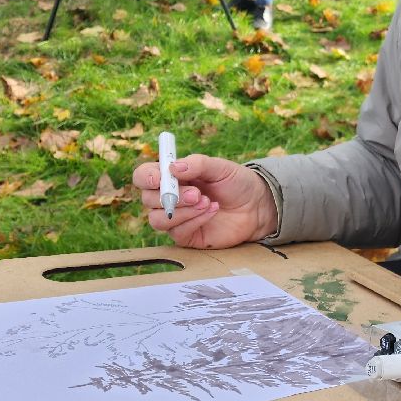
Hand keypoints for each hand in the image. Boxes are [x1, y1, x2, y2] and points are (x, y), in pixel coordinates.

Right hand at [133, 153, 279, 249]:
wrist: (256, 205)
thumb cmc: (236, 182)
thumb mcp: (220, 167)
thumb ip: (197, 164)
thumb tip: (172, 167)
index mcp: (171, 176)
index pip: (143, 176)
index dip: (146, 177)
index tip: (160, 178)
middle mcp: (169, 197)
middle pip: (147, 199)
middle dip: (170, 195)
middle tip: (196, 193)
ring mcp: (176, 218)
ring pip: (158, 219)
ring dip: (182, 211)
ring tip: (207, 201)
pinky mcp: (186, 236)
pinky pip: (177, 232)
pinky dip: (194, 220)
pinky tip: (212, 210)